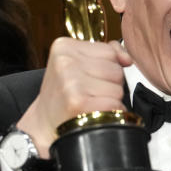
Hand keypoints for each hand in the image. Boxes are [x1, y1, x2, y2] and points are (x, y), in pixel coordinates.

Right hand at [17, 38, 131, 154]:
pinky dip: (111, 113)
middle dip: (110, 84)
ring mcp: (71, 82)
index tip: (89, 78)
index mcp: (64, 47)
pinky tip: (94, 113)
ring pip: (118, 88)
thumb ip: (106, 52)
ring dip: (111, 99)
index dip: (107, 68)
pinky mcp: (78, 102)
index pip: (110, 51)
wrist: (44, 124)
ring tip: (90, 102)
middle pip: (116, 71)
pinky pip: (114, 105)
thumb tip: (127, 59)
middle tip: (89, 93)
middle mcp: (66, 62)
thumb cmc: (64, 94)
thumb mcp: (77, 63)